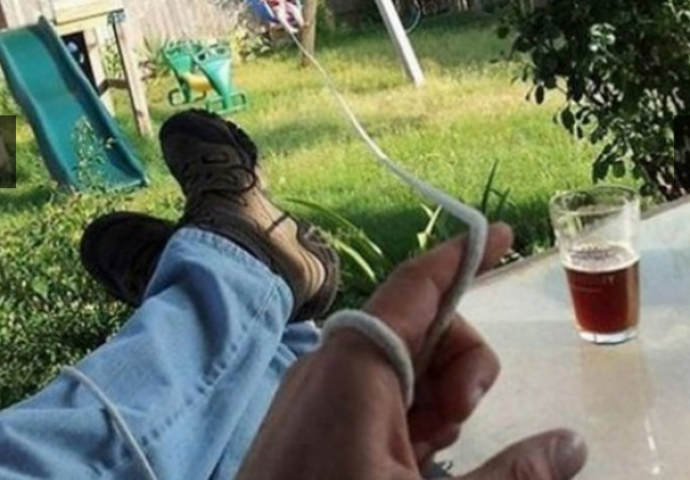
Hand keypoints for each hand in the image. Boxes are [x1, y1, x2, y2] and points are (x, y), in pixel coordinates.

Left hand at [236, 223, 586, 479]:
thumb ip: (509, 474)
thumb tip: (571, 443)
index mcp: (354, 365)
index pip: (415, 286)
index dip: (461, 257)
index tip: (500, 235)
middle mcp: (332, 363)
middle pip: (420, 327)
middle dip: (458, 366)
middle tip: (458, 425)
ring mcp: (318, 388)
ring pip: (401, 362)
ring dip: (436, 398)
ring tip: (430, 453)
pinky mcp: (312, 415)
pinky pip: (374, 390)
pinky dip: (407, 413)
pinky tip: (411, 458)